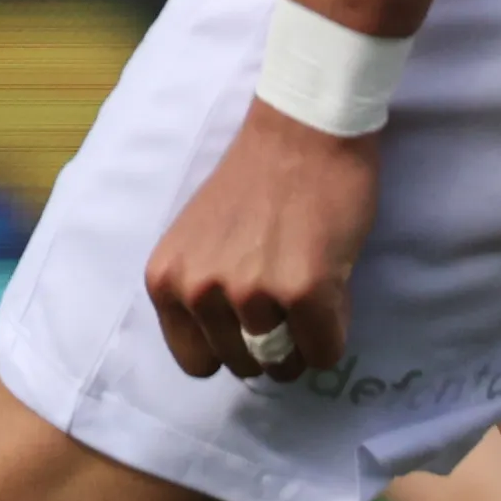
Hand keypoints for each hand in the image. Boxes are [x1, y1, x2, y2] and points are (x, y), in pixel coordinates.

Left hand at [145, 100, 378, 382]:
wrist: (301, 133)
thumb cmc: (253, 183)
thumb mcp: (200, 242)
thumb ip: (203, 291)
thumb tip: (230, 351)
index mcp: (167, 280)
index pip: (196, 362)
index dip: (229, 348)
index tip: (247, 324)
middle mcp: (199, 290)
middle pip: (243, 367)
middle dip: (270, 346)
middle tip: (287, 305)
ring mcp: (251, 293)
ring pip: (283, 365)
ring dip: (303, 342)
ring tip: (309, 296)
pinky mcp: (304, 292)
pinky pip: (324, 351)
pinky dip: (333, 336)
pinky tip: (332, 293)